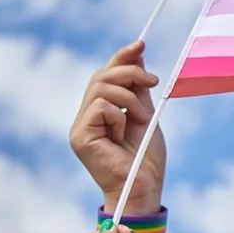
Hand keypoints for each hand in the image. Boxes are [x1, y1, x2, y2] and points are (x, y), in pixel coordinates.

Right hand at [70, 40, 165, 214]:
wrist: (145, 188)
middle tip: (153, 82)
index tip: (141, 44)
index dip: (121, 57)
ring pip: (101, 88)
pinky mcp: (80, 137)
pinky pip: (100, 107)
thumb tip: (137, 53)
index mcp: (100, 112)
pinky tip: (124, 134)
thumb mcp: (145, 113)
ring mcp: (80, 127)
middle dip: (129, 72)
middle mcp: (85, 118)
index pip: (105, 75)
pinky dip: (120, 115)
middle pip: (101, 76)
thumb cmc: (146, 158)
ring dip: (129, 97)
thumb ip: (137, 87)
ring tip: (143, 118)